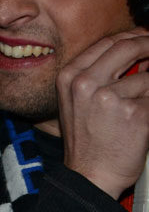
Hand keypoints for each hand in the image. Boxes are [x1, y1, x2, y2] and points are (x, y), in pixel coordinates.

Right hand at [57, 30, 148, 198]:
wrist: (90, 175)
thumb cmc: (86, 141)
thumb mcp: (77, 101)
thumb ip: (98, 74)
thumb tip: (136, 52)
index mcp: (70, 77)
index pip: (107, 43)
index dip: (131, 36)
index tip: (144, 38)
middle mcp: (87, 84)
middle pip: (127, 47)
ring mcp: (111, 99)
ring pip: (148, 75)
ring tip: (142, 102)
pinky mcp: (137, 114)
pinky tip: (143, 116)